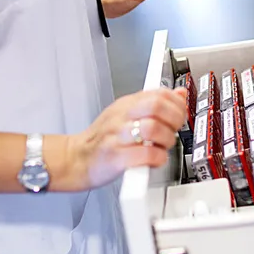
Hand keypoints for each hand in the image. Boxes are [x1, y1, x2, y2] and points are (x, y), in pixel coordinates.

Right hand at [62, 88, 187, 190]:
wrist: (75, 159)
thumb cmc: (101, 140)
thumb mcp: (126, 115)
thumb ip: (152, 105)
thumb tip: (179, 94)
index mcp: (125, 104)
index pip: (159, 93)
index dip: (177, 104)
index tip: (179, 116)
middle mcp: (121, 117)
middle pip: (157, 106)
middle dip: (174, 119)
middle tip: (172, 131)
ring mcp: (117, 136)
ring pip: (153, 129)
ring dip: (166, 140)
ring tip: (161, 147)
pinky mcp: (115, 158)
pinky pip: (146, 154)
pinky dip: (157, 158)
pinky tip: (154, 160)